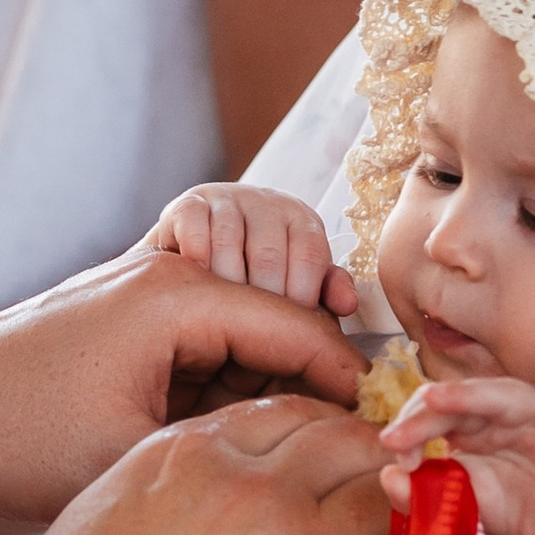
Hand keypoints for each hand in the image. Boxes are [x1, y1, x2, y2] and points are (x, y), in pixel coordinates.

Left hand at [0, 246, 363, 526]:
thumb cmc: (16, 442)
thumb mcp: (136, 457)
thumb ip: (235, 443)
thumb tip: (309, 450)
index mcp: (176, 294)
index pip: (297, 325)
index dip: (343, 385)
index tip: (370, 437)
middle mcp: (170, 269)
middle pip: (288, 300)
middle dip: (315, 363)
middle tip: (323, 437)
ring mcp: (153, 280)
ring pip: (260, 306)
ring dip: (281, 358)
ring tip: (275, 427)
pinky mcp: (138, 304)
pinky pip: (220, 321)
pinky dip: (242, 362)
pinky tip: (235, 418)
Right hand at [0, 397, 390, 534]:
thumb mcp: (104, 514)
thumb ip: (170, 487)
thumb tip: (205, 495)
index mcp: (192, 454)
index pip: (288, 413)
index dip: (319, 431)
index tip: (329, 455)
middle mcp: (257, 487)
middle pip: (349, 443)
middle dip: (370, 459)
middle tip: (382, 487)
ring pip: (384, 503)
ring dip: (393, 517)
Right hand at [144, 180, 356, 317]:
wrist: (193, 259)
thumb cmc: (252, 278)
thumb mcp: (292, 285)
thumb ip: (323, 293)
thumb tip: (347, 304)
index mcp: (302, 220)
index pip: (310, 257)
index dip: (298, 300)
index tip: (287, 335)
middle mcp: (268, 202)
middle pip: (269, 255)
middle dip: (259, 301)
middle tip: (250, 336)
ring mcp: (227, 199)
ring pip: (229, 243)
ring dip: (222, 284)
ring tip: (220, 315)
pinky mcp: (187, 202)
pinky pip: (194, 225)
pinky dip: (194, 256)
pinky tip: (194, 281)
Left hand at [379, 373, 534, 534]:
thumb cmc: (512, 503)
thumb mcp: (461, 503)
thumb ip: (421, 493)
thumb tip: (388, 476)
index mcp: (471, 423)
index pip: (433, 412)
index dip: (410, 429)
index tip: (393, 453)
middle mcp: (500, 413)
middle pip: (459, 402)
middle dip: (423, 416)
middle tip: (394, 437)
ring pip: (504, 399)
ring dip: (471, 397)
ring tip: (440, 397)